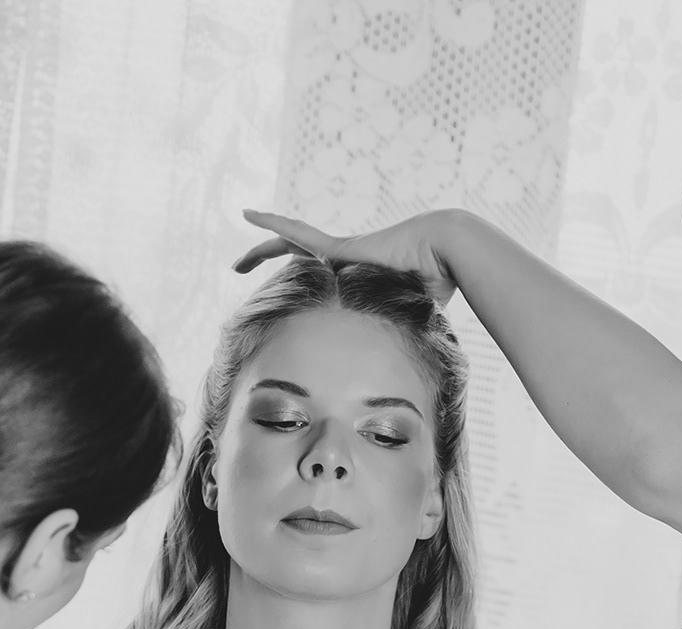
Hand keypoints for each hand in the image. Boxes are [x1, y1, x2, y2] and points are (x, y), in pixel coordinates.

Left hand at [233, 209, 463, 306]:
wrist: (447, 254)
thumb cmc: (438, 284)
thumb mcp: (410, 312)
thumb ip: (400, 328)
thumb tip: (405, 359)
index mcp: (353, 274)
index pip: (315, 271)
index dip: (293, 274)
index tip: (277, 286)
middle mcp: (342, 259)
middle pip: (291, 254)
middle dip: (262, 259)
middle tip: (237, 269)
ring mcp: (339, 251)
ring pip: (287, 243)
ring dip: (258, 251)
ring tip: (234, 263)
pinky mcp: (339, 247)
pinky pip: (297, 234)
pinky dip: (272, 223)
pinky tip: (248, 215)